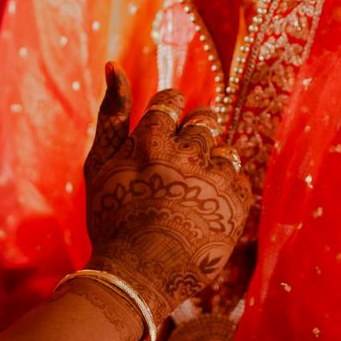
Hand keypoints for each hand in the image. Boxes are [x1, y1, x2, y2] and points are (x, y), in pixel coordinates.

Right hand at [83, 64, 251, 323]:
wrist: (140, 276)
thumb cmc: (112, 218)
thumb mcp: (101, 164)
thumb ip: (112, 112)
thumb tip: (115, 64)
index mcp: (152, 139)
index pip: (172, 102)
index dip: (167, 117)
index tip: (162, 137)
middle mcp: (189, 152)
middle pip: (204, 120)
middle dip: (193, 136)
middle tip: (178, 166)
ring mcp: (216, 177)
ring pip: (223, 150)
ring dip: (210, 165)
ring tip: (188, 195)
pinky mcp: (239, 201)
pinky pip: (239, 178)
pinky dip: (224, 190)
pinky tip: (203, 210)